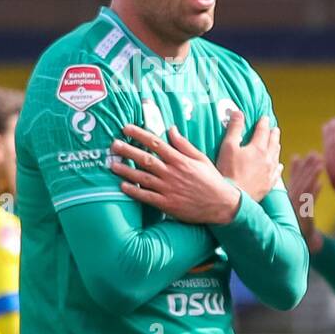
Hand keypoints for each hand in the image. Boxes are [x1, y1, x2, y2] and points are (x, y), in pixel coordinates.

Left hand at [111, 124, 240, 224]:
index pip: (156, 143)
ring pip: (143, 177)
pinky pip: (147, 196)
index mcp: (180, 160)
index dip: (139, 134)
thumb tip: (171, 129)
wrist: (222, 205)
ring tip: (112, 164)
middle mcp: (172, 173)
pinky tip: (123, 186)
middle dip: (127, 150)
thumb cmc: (212, 181)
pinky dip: (134, 191)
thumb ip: (184, 145)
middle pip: (146, 158)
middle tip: (113, 145)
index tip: (126, 128)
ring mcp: (169, 189)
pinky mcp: (167, 204)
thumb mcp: (201, 159)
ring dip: (126, 170)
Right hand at [216, 110, 281, 202]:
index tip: (264, 118)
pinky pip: (277, 172)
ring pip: (276, 156)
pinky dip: (278, 166)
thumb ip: (234, 128)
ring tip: (276, 143)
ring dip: (276, 147)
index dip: (263, 123)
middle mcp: (268, 159)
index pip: (263, 131)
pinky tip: (278, 165)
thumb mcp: (228, 146)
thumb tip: (238, 112)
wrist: (234, 197)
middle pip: (273, 142)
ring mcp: (270, 172)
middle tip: (274, 128)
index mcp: (258, 148)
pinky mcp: (268, 184)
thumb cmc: (228, 171)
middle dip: (273, 134)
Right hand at [287, 152, 324, 251]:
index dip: (298, 168)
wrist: (297, 245)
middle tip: (315, 154)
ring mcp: (295, 210)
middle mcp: (289, 203)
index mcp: (288, 198)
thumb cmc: (296, 221)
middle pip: (299, 182)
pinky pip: (308, 204)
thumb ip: (295, 179)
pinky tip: (320, 184)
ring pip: (304, 190)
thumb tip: (294, 159)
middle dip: (306, 168)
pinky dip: (314, 193)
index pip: (293, 180)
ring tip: (320, 165)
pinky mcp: (302, 219)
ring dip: (311, 176)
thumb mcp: (295, 199)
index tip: (304, 155)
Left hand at [321, 119, 334, 237]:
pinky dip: (328, 153)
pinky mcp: (334, 182)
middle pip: (329, 148)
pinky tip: (330, 151)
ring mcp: (332, 176)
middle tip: (330, 123)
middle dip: (329, 134)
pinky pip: (328, 163)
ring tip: (328, 132)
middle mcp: (334, 170)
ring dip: (327, 143)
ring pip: (326, 155)